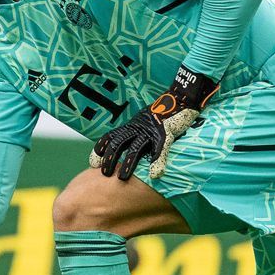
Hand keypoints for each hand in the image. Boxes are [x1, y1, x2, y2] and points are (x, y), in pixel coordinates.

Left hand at [89, 65, 216, 180]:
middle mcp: (138, 127)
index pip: (111, 136)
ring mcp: (152, 130)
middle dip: (110, 158)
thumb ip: (136, 134)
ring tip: (122, 178)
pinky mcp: (167, 132)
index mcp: (132, 125)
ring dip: (128, 163)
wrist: (182, 97)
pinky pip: (161, 149)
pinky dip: (158, 161)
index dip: (101, 148)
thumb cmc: (164, 113)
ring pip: (136, 148)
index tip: (92, 162)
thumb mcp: (144, 122)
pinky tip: (155, 174)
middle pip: (119, 143)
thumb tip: (128, 149)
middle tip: (104, 173)